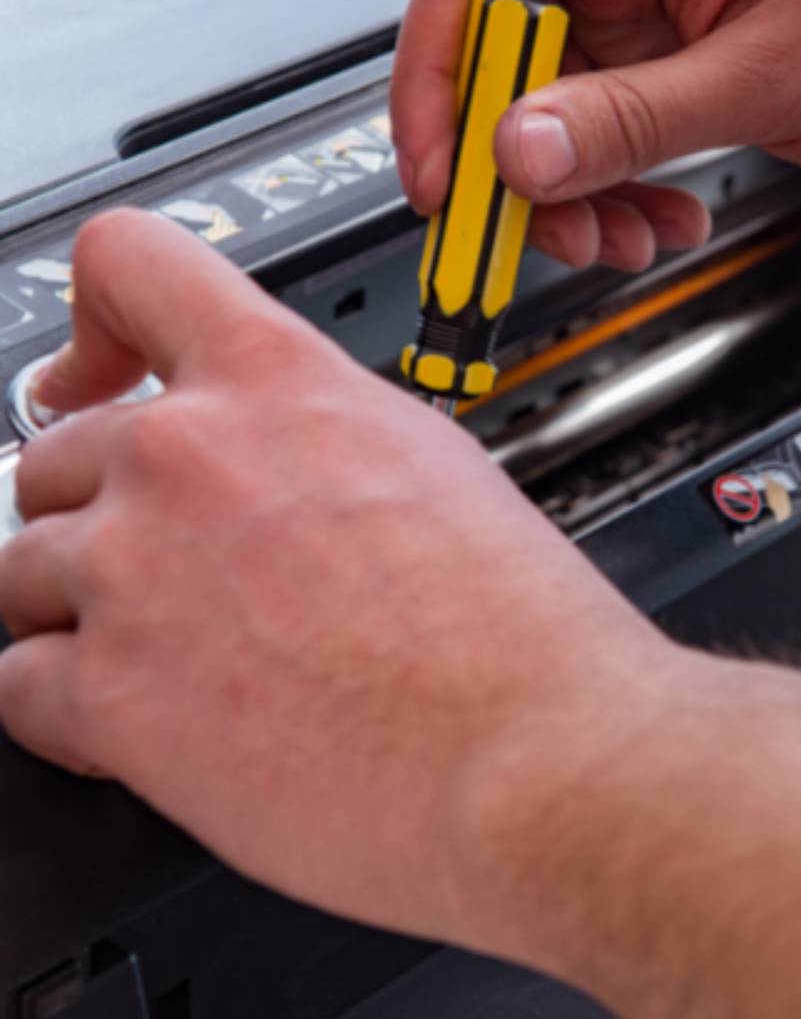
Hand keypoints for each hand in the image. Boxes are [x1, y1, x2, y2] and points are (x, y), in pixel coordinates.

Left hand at [0, 210, 672, 945]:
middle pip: (56, 455)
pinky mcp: (107, 696)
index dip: (96, 319)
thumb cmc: (512, 630)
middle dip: (103, 513)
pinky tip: (152, 724)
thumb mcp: (431, 463)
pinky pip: (18, 683)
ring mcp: (132, 572)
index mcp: (278, 381)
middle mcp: (186, 457)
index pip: (128, 264)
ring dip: (80, 612)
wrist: (532, 754)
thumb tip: (276, 458)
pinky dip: (69, 710)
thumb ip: (316, 436)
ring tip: (174, 656)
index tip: (92, 374)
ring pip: (20, 571)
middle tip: (172, 570)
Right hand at [392, 0, 800, 270]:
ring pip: (559, 109)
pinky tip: (666, 215)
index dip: (437, 81)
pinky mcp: (681, 52)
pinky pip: (615, 126)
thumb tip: (515, 149)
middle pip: (508, 60)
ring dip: (579, 190)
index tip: (445, 173)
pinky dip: (626, 183)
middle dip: (518, 162)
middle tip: (541, 235)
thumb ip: (631, 119)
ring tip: (626, 240)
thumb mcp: (764, 75)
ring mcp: (655, 4)